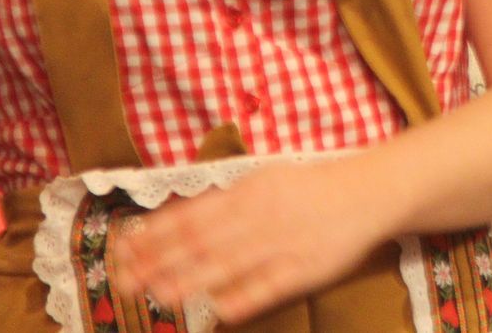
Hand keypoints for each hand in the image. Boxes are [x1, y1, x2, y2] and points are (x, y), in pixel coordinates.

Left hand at [111, 156, 390, 323]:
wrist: (367, 192)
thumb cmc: (308, 187)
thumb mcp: (264, 180)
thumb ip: (225, 201)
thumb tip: (178, 220)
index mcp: (249, 192)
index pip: (191, 215)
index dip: (155, 235)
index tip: (124, 250)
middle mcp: (261, 216)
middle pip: (202, 242)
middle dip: (160, 262)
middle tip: (126, 282)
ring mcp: (283, 243)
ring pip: (228, 265)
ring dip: (190, 282)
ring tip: (159, 297)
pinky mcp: (305, 269)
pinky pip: (269, 286)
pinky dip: (243, 298)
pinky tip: (218, 311)